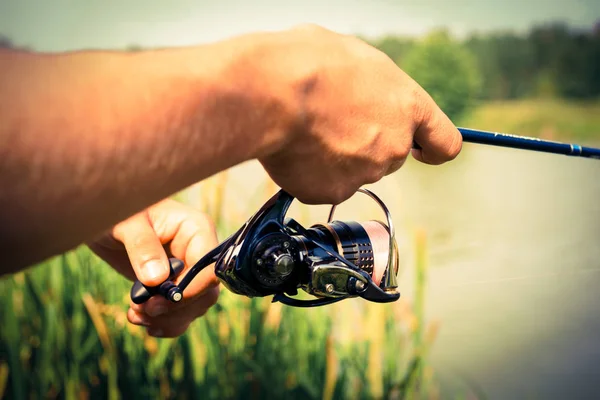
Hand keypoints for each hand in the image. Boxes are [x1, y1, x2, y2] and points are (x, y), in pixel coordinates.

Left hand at [88, 199, 218, 337]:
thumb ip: (142, 246)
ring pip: (194, 307)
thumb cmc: (117, 212)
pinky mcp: (174, 285)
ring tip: (135, 314)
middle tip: (143, 309)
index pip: (209, 268)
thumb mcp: (125, 224)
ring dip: (166, 319)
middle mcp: (198, 251)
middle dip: (175, 308)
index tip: (157, 302)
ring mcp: (188, 270)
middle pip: (205, 292)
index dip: (190, 290)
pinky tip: (140, 319)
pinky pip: (181, 313)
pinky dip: (163, 322)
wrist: (103, 219)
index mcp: (196, 230)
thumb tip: (157, 279)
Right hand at [252, 24, 462, 203]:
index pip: (444, 142)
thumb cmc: (311, 64)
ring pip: (354, 171)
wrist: (273, 94)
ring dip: (336, 157)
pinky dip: (311, 173)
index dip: (433, 148)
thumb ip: (373, 84)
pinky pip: (324, 185)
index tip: (423, 152)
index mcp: (407, 106)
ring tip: (306, 130)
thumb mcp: (355, 56)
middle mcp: (393, 146)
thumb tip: (362, 89)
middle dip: (367, 144)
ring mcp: (364, 173)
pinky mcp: (332, 192)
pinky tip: (295, 149)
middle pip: (389, 156)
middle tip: (332, 122)